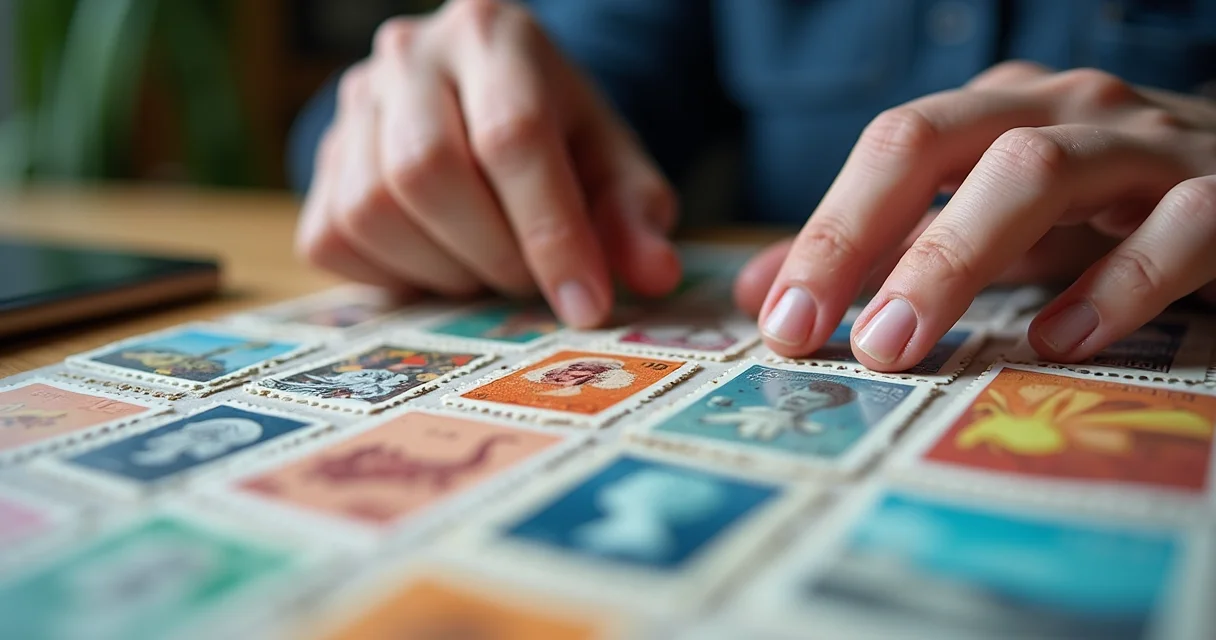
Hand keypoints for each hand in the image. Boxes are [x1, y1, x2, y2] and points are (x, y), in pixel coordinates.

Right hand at [296, 0, 679, 327]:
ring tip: (486, 267)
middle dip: (492, 252)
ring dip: (443, 270)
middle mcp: (408, 53)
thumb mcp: (610, 162)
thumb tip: (655, 276)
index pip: (512, 136)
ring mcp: (351, 103)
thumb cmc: (556, 136)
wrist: (479, 104)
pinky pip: (333, 239)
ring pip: (372, 209)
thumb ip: (634, 214)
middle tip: (530, 280)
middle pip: (427, 171)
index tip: (586, 305)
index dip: (551, 232)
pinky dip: (393, 274)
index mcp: (495, 34)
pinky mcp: (316, 160)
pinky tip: (439, 261)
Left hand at [741, 62, 1215, 369]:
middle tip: (806, 329)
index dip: (823, 231)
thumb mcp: (989, 229)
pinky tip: (1060, 342)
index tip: (775, 320)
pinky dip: (1114, 284)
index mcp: (994, 114)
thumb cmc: (1110, 213)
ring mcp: (1143, 145)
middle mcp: (1059, 109)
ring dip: (952, 258)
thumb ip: (884, 254)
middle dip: (857, 234)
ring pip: (1035, 171)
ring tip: (893, 343)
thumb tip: (762, 292)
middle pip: (935, 143)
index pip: (887, 151)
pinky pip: (1173, 227)